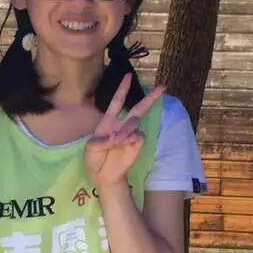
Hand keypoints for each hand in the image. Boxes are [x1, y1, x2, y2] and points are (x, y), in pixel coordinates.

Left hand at [84, 75, 164, 190]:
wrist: (102, 177)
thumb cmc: (94, 160)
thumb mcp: (91, 149)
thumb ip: (102, 141)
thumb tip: (117, 137)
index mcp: (108, 122)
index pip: (116, 102)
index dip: (123, 89)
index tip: (129, 76)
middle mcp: (121, 126)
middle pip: (138, 108)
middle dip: (150, 98)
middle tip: (162, 87)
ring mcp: (130, 135)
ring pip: (135, 123)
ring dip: (127, 129)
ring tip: (117, 141)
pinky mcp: (137, 146)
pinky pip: (139, 137)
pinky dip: (131, 139)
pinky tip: (123, 144)